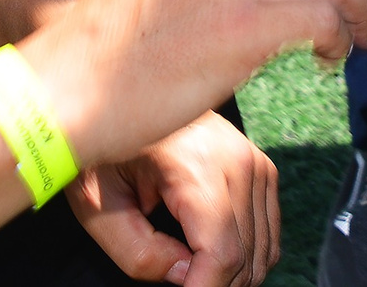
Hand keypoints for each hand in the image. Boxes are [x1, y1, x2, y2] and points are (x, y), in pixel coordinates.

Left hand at [68, 113, 279, 285]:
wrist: (123, 98)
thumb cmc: (104, 150)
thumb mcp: (98, 205)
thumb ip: (138, 252)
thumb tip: (184, 274)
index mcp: (198, 165)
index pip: (222, 253)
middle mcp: (239, 161)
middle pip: (245, 258)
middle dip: (212, 284)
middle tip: (175, 277)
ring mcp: (255, 161)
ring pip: (263, 251)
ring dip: (229, 273)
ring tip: (189, 268)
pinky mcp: (261, 166)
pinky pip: (268, 231)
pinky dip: (244, 254)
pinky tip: (208, 252)